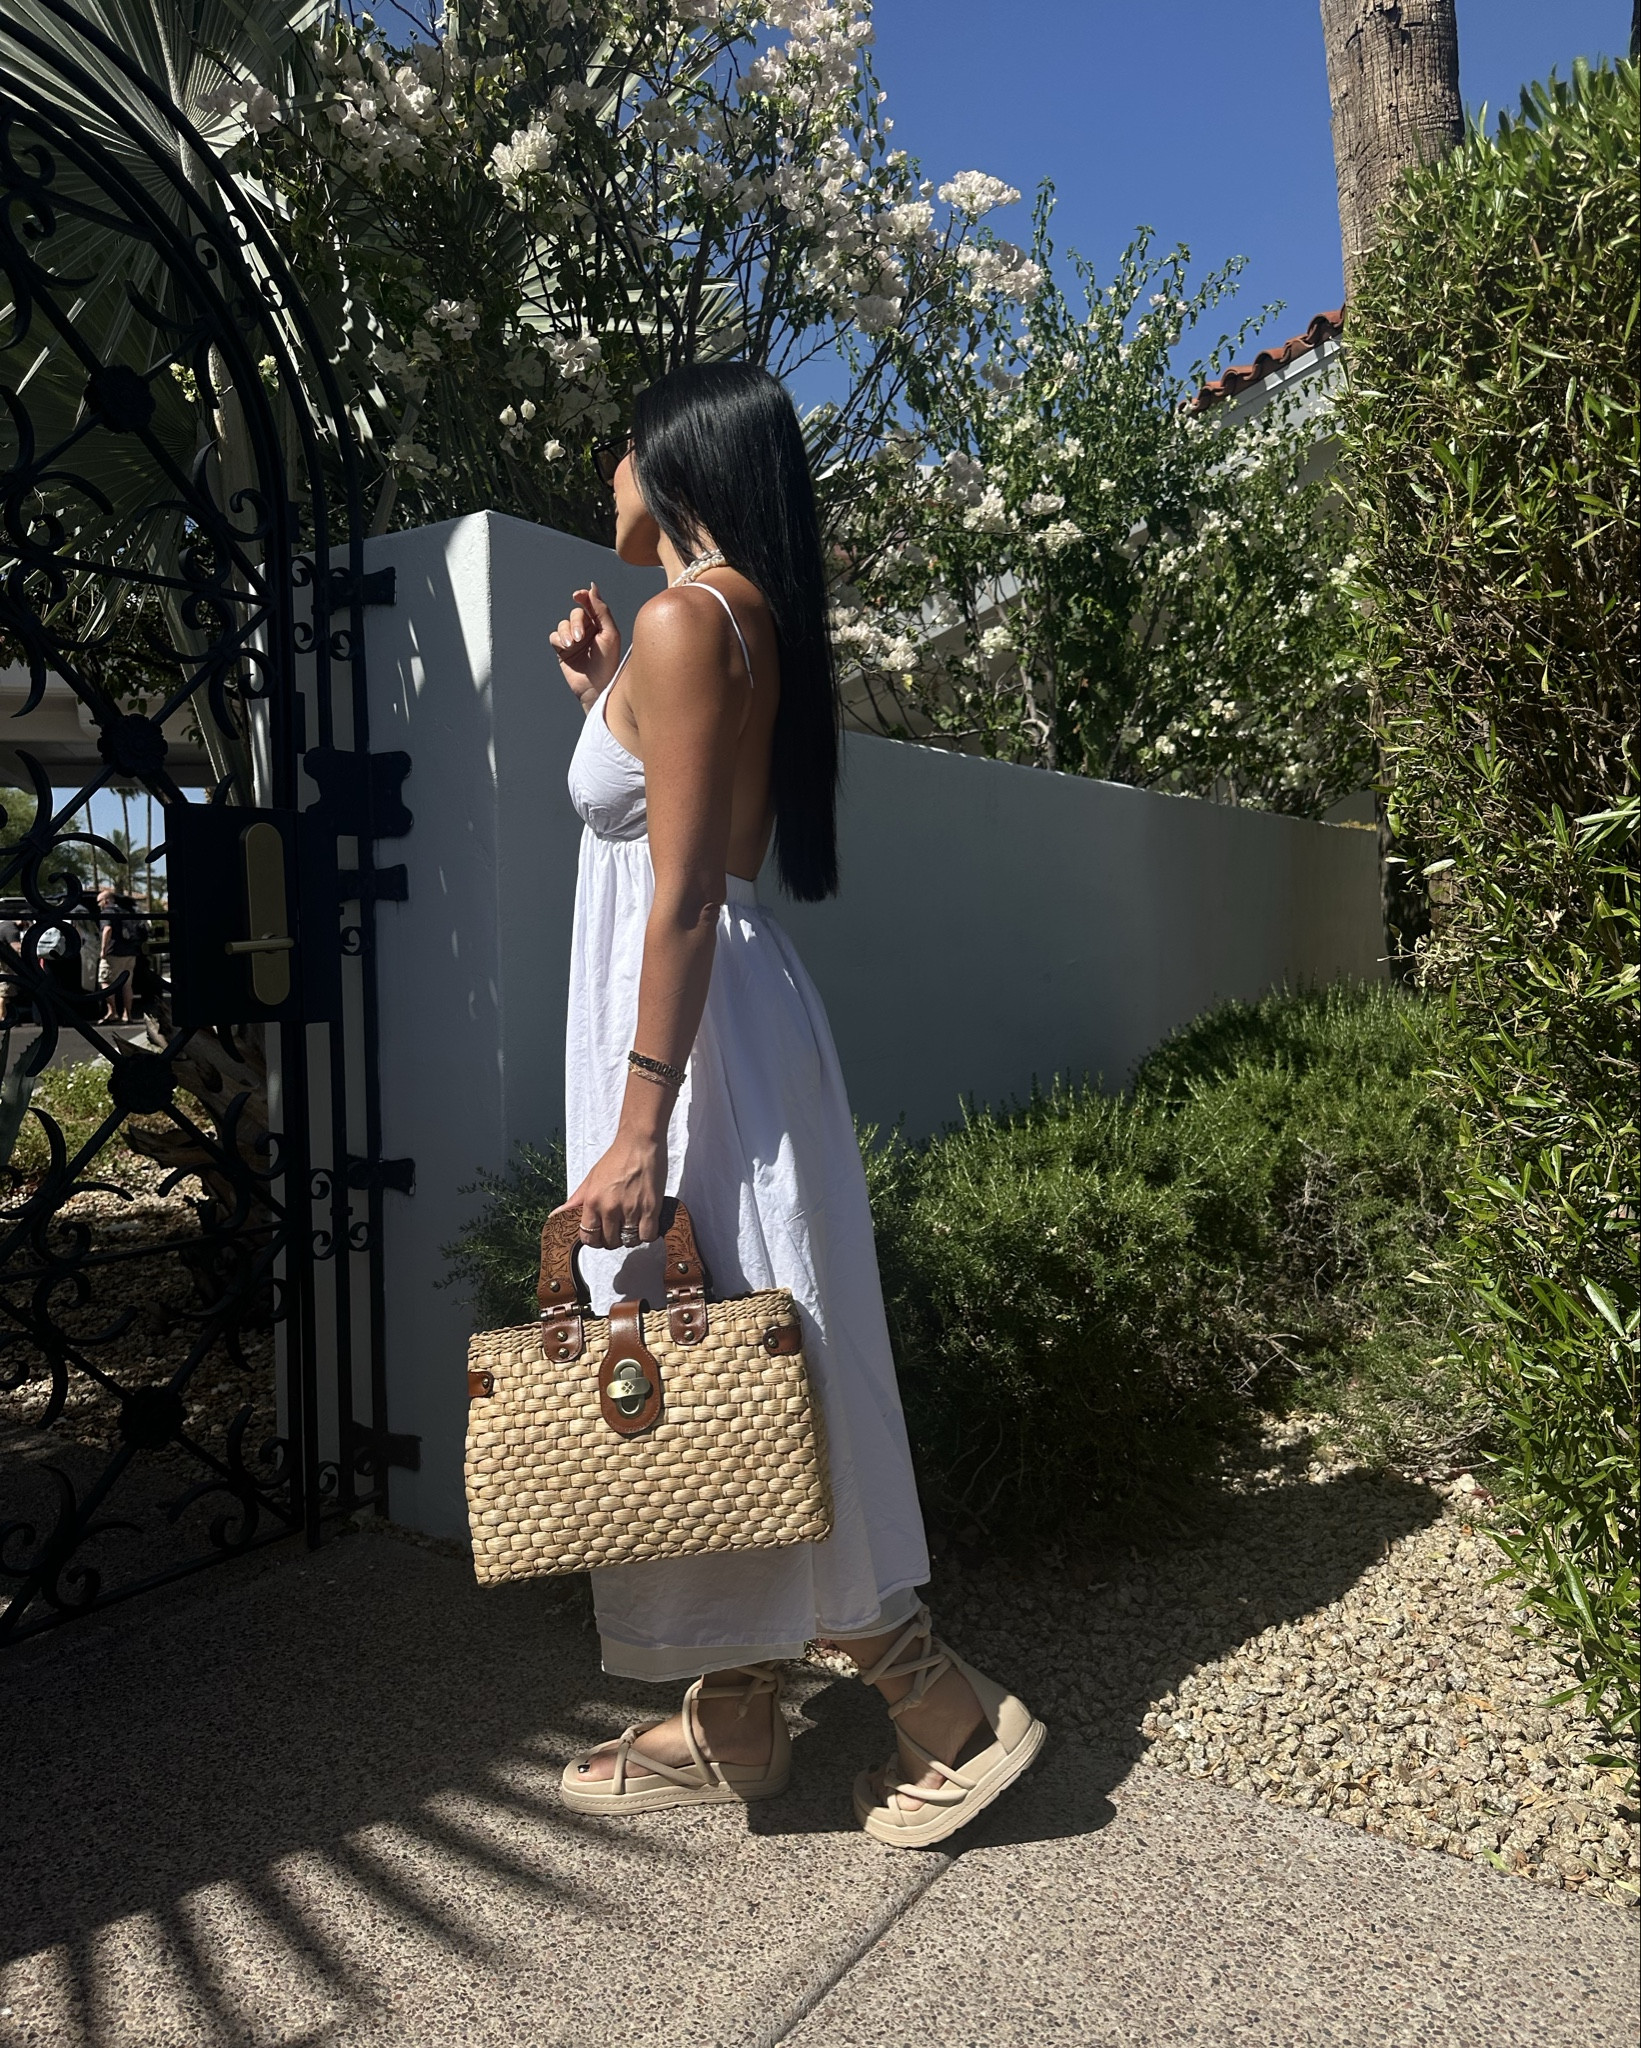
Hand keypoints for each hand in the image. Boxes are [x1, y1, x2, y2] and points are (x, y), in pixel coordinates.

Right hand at [549, 583, 621, 707]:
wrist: (597, 688)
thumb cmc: (609, 663)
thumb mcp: (609, 634)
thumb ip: (601, 610)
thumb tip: (592, 587)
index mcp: (600, 625)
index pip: (589, 604)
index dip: (582, 597)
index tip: (577, 596)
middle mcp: (587, 631)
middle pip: (575, 615)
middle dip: (576, 623)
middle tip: (580, 638)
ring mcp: (574, 641)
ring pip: (563, 624)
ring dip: (566, 632)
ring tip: (572, 645)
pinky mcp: (562, 651)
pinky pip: (554, 637)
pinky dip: (558, 639)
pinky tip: (566, 648)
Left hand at [554, 1132, 665, 1249]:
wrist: (639, 1142)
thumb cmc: (616, 1159)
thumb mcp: (590, 1179)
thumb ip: (575, 1201)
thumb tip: (555, 1216)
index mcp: (592, 1202)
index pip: (588, 1238)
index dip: (595, 1240)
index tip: (601, 1235)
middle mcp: (609, 1208)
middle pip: (609, 1242)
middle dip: (614, 1239)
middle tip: (619, 1228)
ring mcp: (631, 1209)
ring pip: (629, 1241)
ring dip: (631, 1237)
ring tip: (633, 1225)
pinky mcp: (650, 1208)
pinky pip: (647, 1235)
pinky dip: (647, 1233)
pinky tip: (646, 1223)